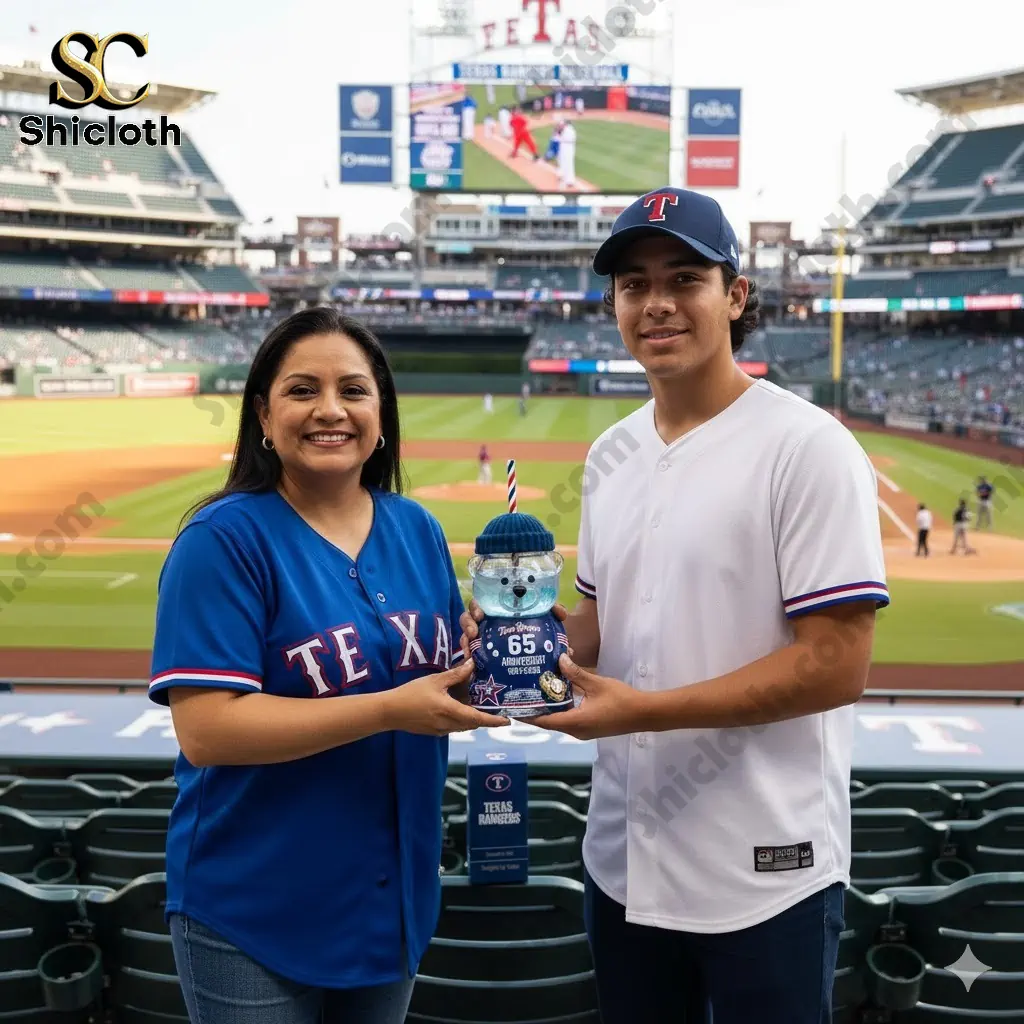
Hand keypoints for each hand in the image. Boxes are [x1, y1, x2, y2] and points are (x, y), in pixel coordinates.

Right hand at [384, 658, 509, 734]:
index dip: (494, 720)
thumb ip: (455, 674)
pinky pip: (453, 727)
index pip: (478, 718)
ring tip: (479, 705)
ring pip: (463, 726)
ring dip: (472, 718)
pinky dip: (460, 719)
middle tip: (496, 707)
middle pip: (473, 723)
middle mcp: (448, 725)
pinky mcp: (434, 732)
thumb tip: (472, 664)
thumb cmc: (411, 694)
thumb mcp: (435, 681)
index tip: (508, 720)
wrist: (389, 711)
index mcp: (450, 712)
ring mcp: (441, 731)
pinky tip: (458, 707)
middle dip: (485, 718)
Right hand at [459, 599, 571, 659]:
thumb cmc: (542, 642)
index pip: (482, 604)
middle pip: (469, 618)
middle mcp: (488, 626)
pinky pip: (469, 656)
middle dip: (468, 621)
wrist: (542, 671)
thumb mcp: (550, 627)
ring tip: (472, 642)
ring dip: (465, 637)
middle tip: (475, 629)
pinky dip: (468, 656)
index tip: (480, 613)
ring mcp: (482, 644)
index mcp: (501, 614)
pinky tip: (471, 660)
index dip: (476, 606)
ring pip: (466, 636)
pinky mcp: (481, 660)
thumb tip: (558, 611)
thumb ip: (555, 614)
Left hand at [530, 654, 649, 740]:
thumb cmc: (621, 700)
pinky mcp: (590, 726)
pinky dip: (561, 708)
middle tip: (521, 693)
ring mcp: (583, 731)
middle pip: (549, 721)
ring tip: (535, 691)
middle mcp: (576, 731)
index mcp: (575, 723)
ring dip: (549, 707)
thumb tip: (559, 659)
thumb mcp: (597, 684)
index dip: (528, 716)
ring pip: (560, 720)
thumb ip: (576, 673)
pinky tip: (557, 693)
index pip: (545, 722)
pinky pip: (569, 718)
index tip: (513, 708)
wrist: (644, 713)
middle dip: (535, 709)